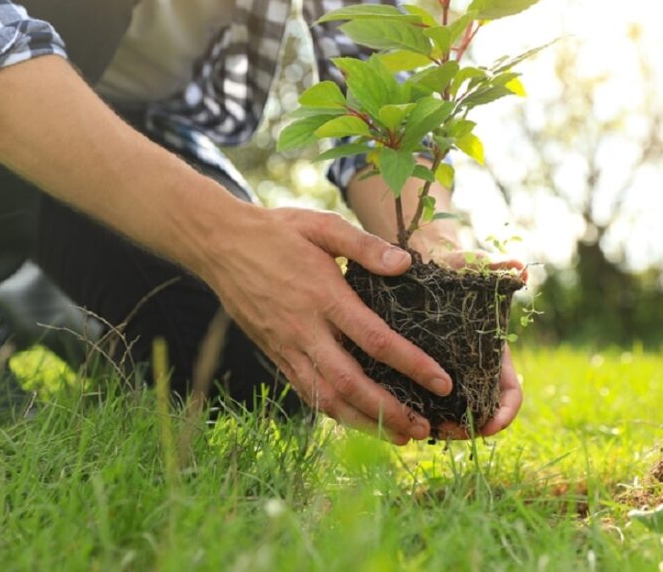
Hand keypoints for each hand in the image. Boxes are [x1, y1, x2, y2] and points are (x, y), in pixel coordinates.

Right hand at [203, 204, 453, 444]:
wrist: (220, 245)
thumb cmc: (278, 231)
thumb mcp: (322, 226)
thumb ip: (364, 245)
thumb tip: (405, 264)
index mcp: (323, 295)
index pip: (374, 339)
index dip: (411, 364)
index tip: (442, 381)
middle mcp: (304, 329)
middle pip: (350, 382)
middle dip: (390, 410)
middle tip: (425, 429)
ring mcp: (287, 347)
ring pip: (327, 398)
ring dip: (365, 422)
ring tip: (401, 437)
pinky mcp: (275, 356)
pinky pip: (307, 393)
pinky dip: (335, 413)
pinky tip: (361, 422)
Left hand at [430, 249, 525, 440]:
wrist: (428, 265)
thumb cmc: (457, 267)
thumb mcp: (476, 267)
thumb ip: (498, 268)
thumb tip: (521, 269)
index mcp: (495, 355)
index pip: (510, 394)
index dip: (506, 414)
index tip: (492, 425)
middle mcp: (476, 370)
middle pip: (481, 413)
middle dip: (468, 428)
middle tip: (446, 430)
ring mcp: (452, 374)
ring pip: (453, 414)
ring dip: (442, 426)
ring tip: (422, 426)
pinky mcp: (425, 372)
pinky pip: (427, 402)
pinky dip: (420, 413)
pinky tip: (401, 414)